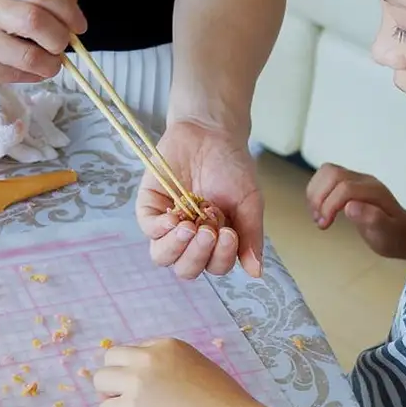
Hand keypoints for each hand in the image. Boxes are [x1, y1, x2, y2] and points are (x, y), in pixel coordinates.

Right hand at [0, 0, 87, 86]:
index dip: (67, 10)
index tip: (79, 25)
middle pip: (35, 21)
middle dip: (60, 38)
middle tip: (63, 46)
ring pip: (27, 54)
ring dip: (50, 63)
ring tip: (52, 63)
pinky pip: (13, 75)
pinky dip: (33, 75)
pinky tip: (33, 71)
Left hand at [93, 339, 256, 406]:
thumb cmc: (226, 404)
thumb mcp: (199, 369)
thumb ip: (173, 368)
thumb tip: (155, 384)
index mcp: (169, 345)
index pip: (135, 350)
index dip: (138, 369)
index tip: (149, 387)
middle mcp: (150, 356)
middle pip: (110, 359)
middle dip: (116, 378)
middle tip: (131, 398)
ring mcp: (139, 380)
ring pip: (100, 380)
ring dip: (111, 395)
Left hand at [136, 120, 262, 279]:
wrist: (211, 132)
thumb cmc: (232, 166)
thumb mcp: (249, 202)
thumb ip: (251, 236)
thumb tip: (256, 273)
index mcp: (215, 242)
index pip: (215, 266)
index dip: (220, 257)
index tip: (229, 233)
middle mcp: (190, 239)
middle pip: (186, 268)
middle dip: (198, 254)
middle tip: (209, 230)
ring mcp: (168, 225)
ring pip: (163, 257)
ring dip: (178, 247)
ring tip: (190, 226)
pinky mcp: (149, 208)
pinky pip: (149, 229)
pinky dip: (161, 228)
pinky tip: (176, 216)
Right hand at [307, 164, 405, 258]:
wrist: (404, 233)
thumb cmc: (395, 236)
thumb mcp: (387, 234)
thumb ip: (372, 219)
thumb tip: (349, 207)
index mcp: (374, 191)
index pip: (344, 188)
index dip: (329, 205)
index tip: (325, 225)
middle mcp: (364, 180)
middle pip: (332, 173)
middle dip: (319, 196)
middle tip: (320, 220)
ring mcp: (356, 180)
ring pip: (326, 172)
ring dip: (315, 193)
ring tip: (318, 216)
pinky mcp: (348, 184)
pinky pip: (326, 178)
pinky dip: (317, 192)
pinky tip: (320, 211)